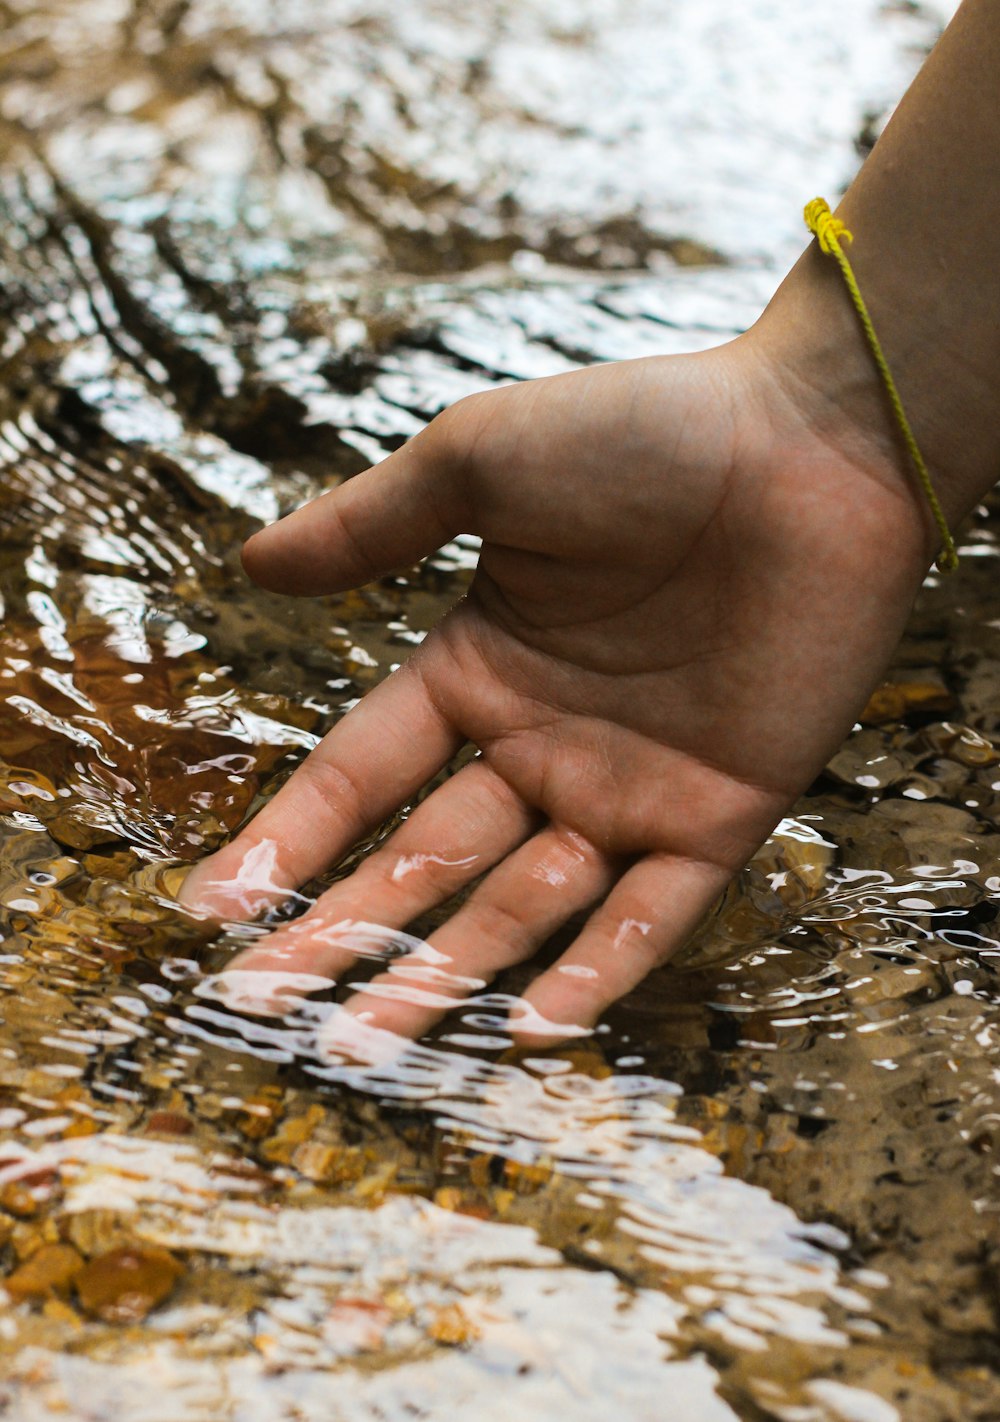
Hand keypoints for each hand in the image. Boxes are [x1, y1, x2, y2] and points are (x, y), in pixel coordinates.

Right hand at [180, 332, 930, 1049]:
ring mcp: (628, 788)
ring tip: (363, 1042)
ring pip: (521, 906)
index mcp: (477, 668)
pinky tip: (531, 1029)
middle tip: (260, 1003)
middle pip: (422, 861)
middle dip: (340, 931)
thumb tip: (251, 562)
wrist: (815, 443)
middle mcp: (541, 744)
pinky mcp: (718, 814)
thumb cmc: (647, 432)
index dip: (288, 838)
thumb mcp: (482, 460)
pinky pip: (650, 913)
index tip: (214, 902)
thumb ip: (372, 524)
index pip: (360, 774)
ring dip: (446, 973)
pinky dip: (598, 970)